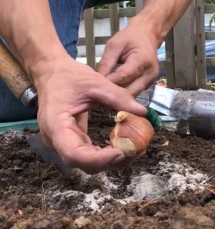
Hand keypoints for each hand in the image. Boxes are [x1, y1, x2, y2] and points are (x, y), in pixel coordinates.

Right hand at [31, 55, 146, 173]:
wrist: (51, 72)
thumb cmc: (68, 75)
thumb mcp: (96, 82)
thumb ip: (118, 97)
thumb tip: (142, 111)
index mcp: (55, 125)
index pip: (74, 154)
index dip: (98, 159)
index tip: (121, 152)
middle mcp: (55, 139)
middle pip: (82, 163)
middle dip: (110, 161)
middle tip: (136, 150)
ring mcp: (62, 142)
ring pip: (86, 162)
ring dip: (111, 160)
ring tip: (134, 149)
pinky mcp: (71, 140)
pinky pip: (88, 152)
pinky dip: (106, 152)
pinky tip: (123, 145)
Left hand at [97, 14, 160, 95]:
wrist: (147, 35)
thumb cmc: (130, 37)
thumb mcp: (114, 45)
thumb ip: (106, 62)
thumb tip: (97, 80)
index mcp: (142, 60)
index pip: (123, 76)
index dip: (109, 82)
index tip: (95, 86)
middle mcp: (149, 73)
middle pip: (130, 90)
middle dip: (114, 93)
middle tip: (98, 92)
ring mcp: (151, 80)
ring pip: (132, 94)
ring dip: (119, 95)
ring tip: (105, 92)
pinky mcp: (149, 84)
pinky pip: (135, 92)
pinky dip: (125, 92)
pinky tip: (115, 90)